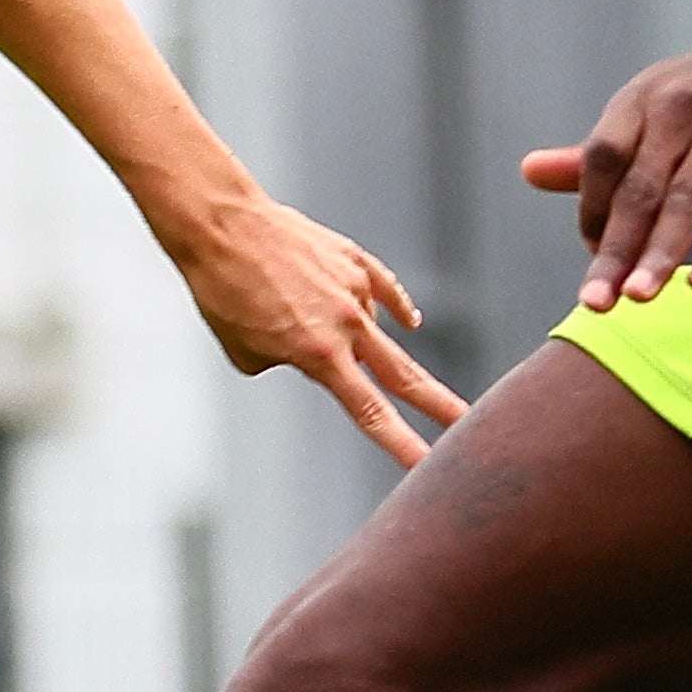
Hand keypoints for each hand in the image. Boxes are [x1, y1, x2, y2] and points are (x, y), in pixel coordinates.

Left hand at [156, 187, 470, 466]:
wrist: (222, 224)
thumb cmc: (224, 291)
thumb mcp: (245, 352)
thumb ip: (289, 364)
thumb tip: (321, 355)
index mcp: (320, 354)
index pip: (371, 411)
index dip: (402, 444)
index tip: (427, 466)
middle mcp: (347, 323)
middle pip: (405, 375)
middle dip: (440, 406)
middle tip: (470, 425)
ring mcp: (355, 288)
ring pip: (378, 330)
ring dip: (357, 342)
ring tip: (298, 319)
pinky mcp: (352, 258)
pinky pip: (384, 289)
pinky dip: (395, 306)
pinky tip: (409, 322)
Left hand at [517, 20, 691, 308]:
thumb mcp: (654, 103)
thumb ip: (599, 149)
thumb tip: (528, 173)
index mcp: (644, 96)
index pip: (601, 160)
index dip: (591, 212)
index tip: (593, 258)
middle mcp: (682, 106)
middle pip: (639, 188)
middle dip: (616, 250)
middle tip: (596, 302)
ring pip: (689, 199)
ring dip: (662, 253)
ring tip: (640, 297)